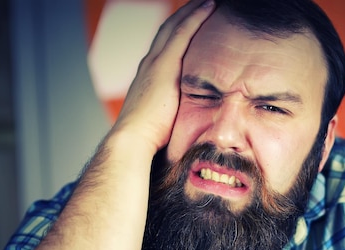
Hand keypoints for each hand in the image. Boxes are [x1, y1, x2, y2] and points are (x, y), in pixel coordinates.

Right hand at [110, 0, 215, 151]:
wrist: (133, 141)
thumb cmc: (149, 141)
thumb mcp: (163, 123)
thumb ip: (174, 116)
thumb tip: (187, 128)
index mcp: (149, 78)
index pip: (166, 47)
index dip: (179, 32)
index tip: (194, 23)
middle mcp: (149, 65)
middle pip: (168, 30)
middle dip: (185, 14)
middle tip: (203, 2)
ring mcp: (155, 63)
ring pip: (175, 25)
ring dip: (192, 10)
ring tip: (209, 0)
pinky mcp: (164, 65)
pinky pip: (183, 32)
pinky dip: (196, 16)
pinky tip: (211, 4)